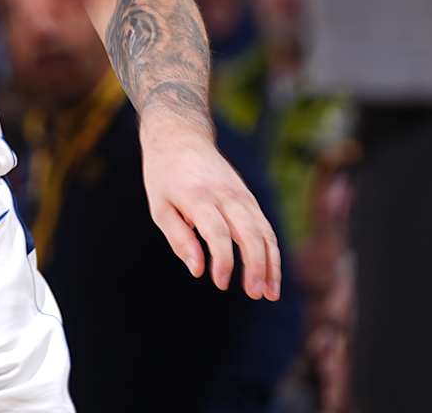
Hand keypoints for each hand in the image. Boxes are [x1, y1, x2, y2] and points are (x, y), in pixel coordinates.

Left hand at [139, 117, 281, 299]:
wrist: (180, 136)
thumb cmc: (164, 176)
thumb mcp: (159, 206)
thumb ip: (179, 238)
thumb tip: (198, 270)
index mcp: (198, 196)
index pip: (217, 233)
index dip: (223, 261)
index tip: (220, 283)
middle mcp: (225, 194)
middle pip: (250, 232)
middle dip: (257, 266)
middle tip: (255, 294)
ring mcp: (241, 193)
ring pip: (265, 231)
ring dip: (272, 263)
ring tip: (270, 294)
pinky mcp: (248, 196)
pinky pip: (265, 226)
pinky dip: (271, 251)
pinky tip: (271, 274)